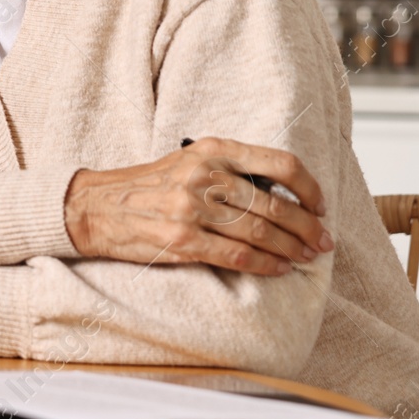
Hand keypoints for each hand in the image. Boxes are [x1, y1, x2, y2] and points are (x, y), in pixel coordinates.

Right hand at [64, 136, 333, 275]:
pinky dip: (264, 265)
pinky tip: (277, 269)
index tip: (319, 205)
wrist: (95, 206)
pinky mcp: (182, 239)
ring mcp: (191, 208)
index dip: (309, 188)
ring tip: (305, 257)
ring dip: (290, 249)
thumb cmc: (146, 186)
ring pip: (259, 233)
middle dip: (306, 228)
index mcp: (211, 149)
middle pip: (274, 205)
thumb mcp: (188, 161)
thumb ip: (229, 171)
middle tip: (323, 242)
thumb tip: (280, 196)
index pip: (280, 164)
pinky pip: (236, 255)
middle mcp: (203, 175)